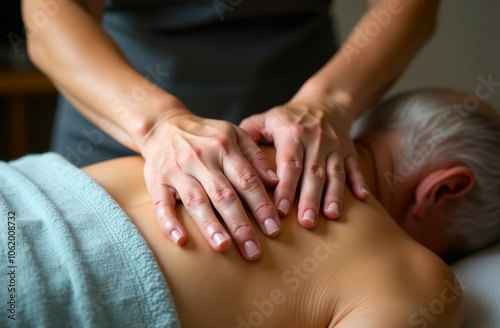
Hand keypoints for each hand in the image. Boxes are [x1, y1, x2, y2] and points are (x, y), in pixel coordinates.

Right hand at [141, 106, 279, 259]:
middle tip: (253, 251)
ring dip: (210, 225)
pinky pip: (162, 204)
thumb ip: (255, 156)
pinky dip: (169, 223)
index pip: (247, 180)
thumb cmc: (206, 135)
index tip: (274, 229)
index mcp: (224, 147)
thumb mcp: (235, 134)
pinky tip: (180, 240)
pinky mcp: (157, 180)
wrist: (164, 125)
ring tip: (223, 246)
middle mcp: (202, 159)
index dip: (261, 206)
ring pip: (196, 200)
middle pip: (224, 195)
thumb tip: (275, 182)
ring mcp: (177, 170)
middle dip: (240, 224)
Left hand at [240, 95, 368, 227]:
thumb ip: (246, 137)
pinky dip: (360, 183)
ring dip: (334, 196)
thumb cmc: (287, 117)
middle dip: (309, 198)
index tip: (281, 210)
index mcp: (292, 132)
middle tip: (306, 223)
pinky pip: (355, 168)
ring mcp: (336, 146)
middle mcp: (316, 139)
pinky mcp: (350, 151)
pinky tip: (363, 200)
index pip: (289, 162)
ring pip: (335, 173)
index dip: (286, 186)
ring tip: (330, 217)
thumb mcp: (264, 119)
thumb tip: (232, 161)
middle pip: (313, 172)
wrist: (324, 102)